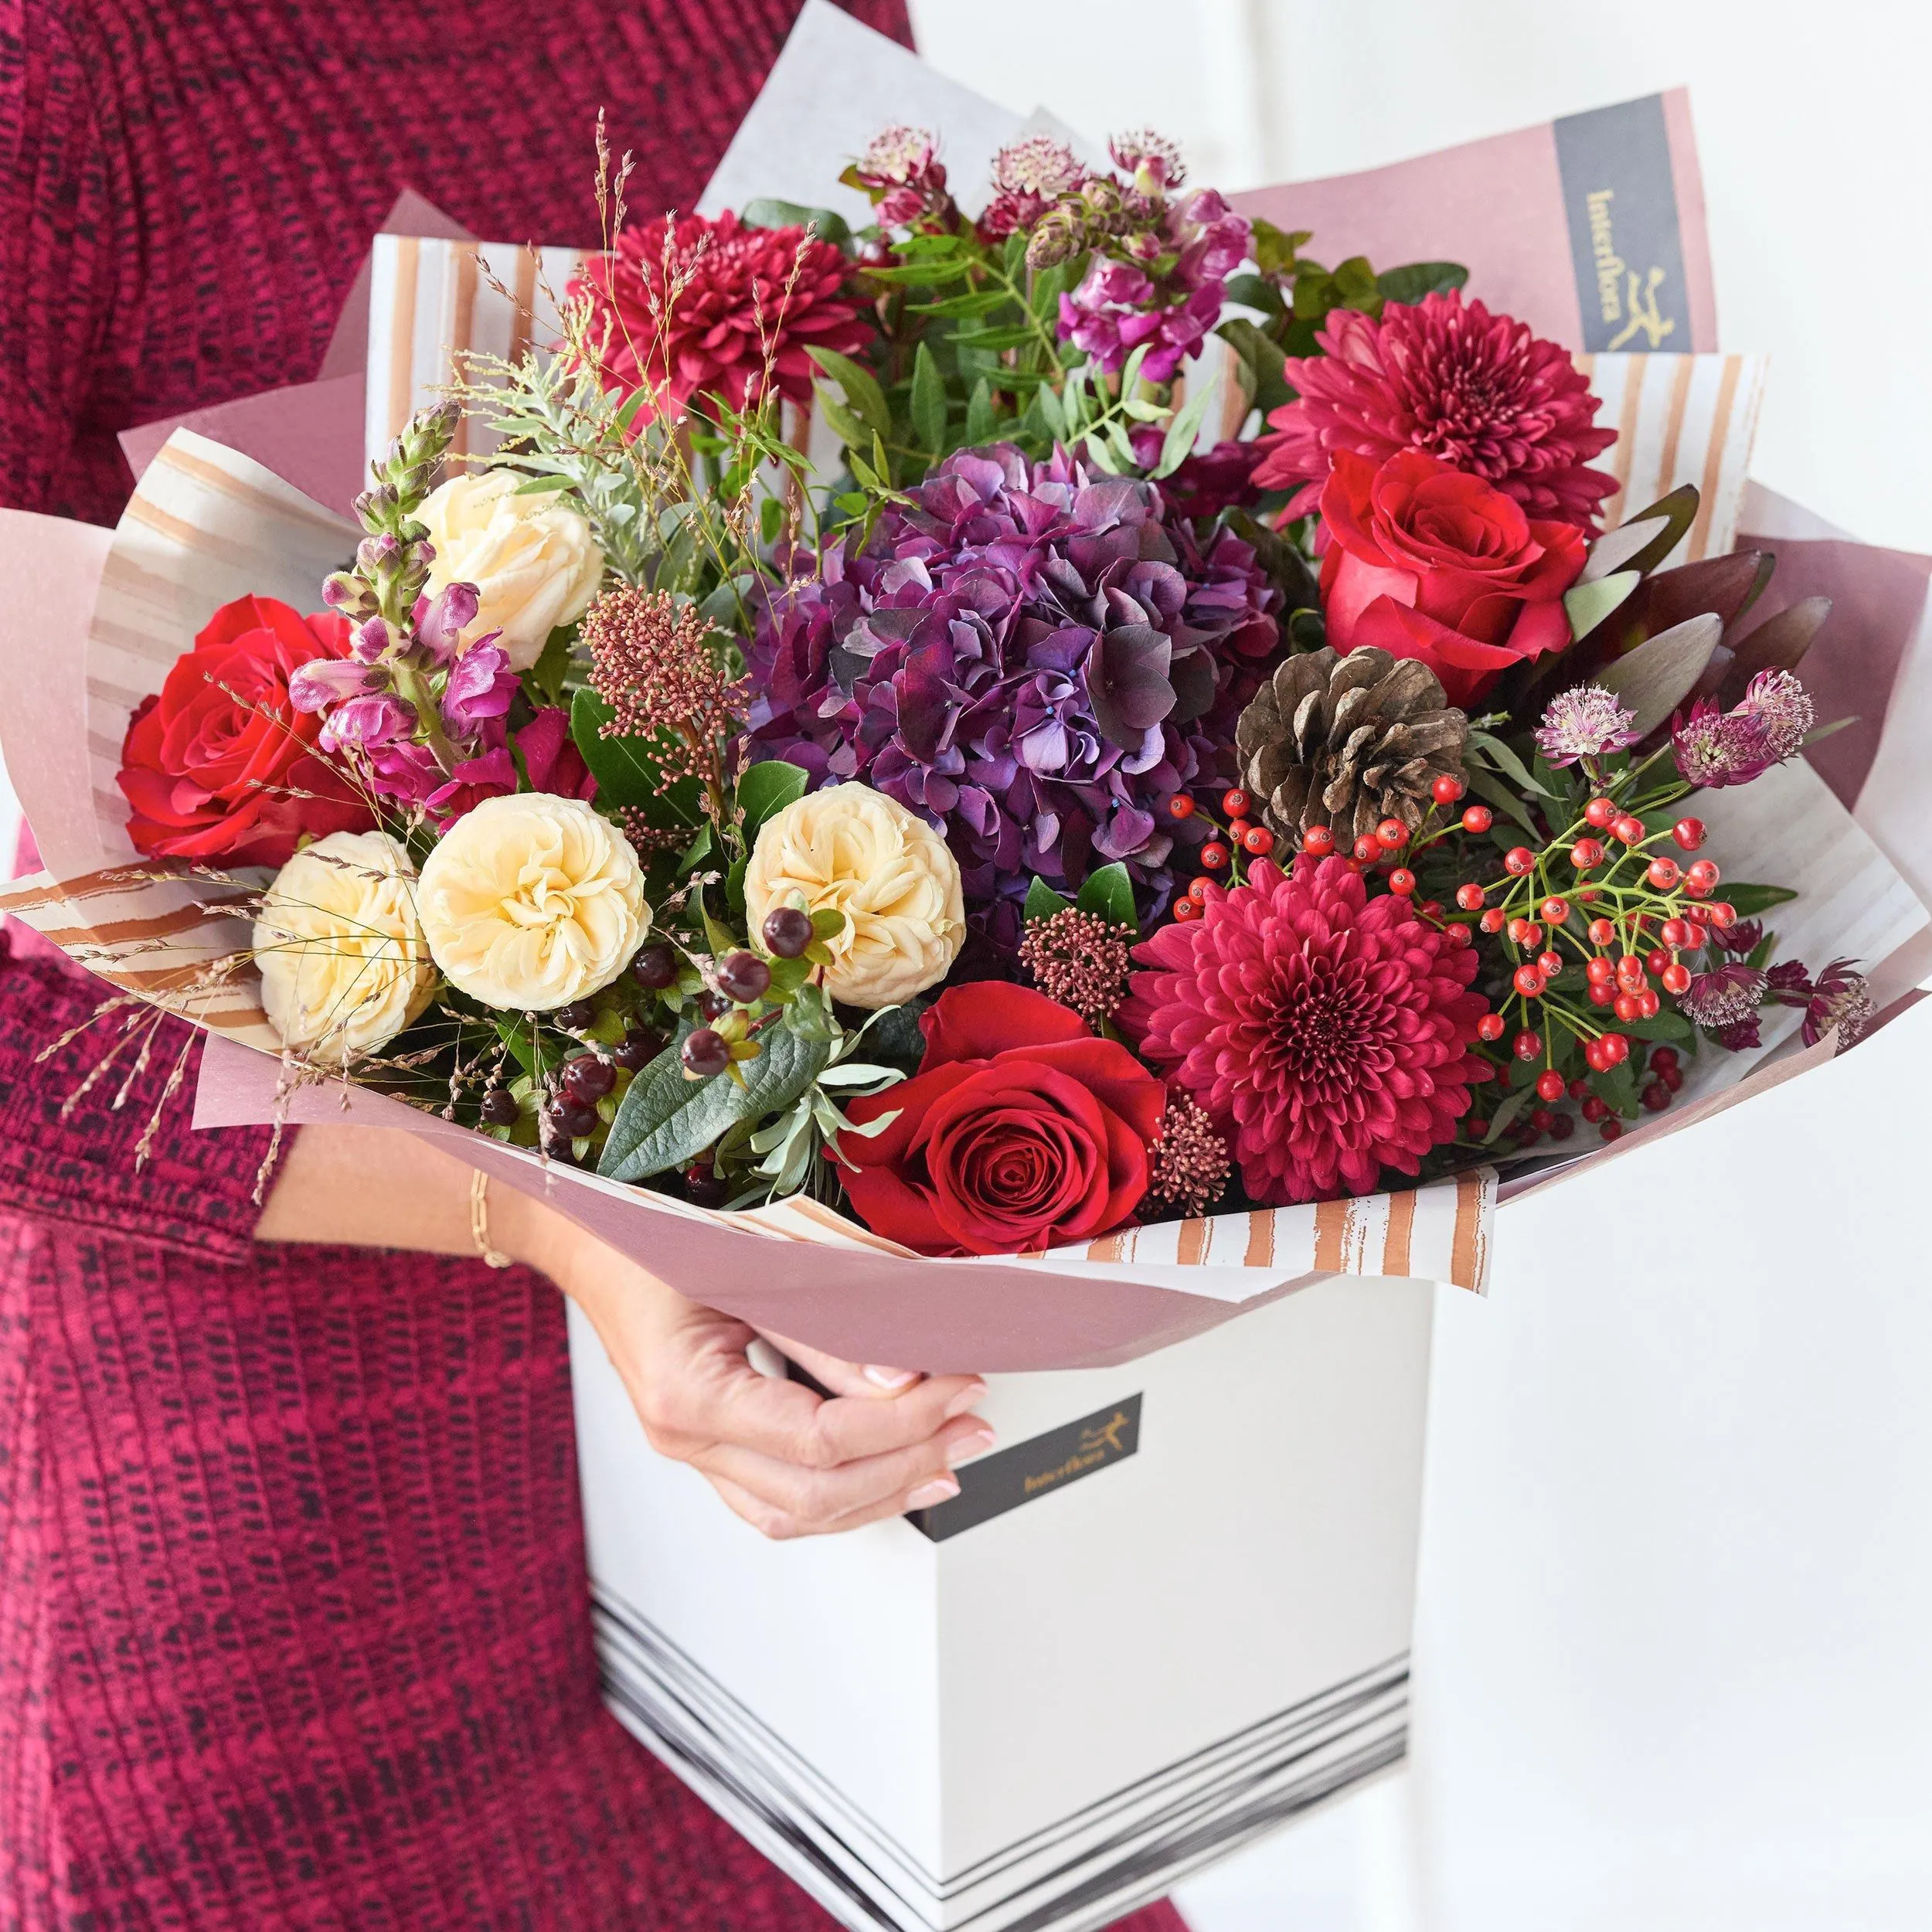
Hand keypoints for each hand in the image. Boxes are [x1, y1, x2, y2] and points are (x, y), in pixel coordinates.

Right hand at [539, 1220, 993, 1539]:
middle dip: (909, 1463)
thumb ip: (824, 1328)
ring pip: (796, 1517)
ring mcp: (689, 1451)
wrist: (590, 1240)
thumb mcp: (748, 1263)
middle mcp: (682, 1438)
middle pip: (815, 1494)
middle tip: (972, 1424)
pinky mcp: (703, 1447)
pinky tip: (889, 1474)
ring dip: (882, 1492)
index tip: (960, 1385)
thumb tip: (903, 1378)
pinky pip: (776, 1502)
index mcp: (687, 1393)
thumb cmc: (654, 1236)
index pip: (820, 1441)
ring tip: (949, 1458)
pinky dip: (841, 1495)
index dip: (904, 1421)